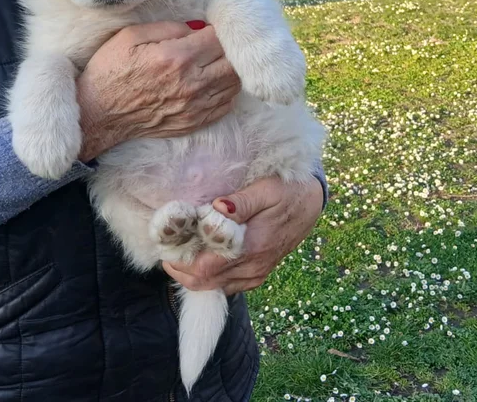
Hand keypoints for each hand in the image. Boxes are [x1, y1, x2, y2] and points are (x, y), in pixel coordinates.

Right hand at [76, 21, 240, 160]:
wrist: (99, 115)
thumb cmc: (111, 71)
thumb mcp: (130, 36)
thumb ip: (169, 27)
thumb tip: (196, 27)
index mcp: (176, 57)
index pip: (218, 38)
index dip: (216, 29)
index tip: (207, 29)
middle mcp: (190, 83)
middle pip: (233, 61)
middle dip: (227, 49)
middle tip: (212, 45)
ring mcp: (195, 106)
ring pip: (234, 83)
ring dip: (228, 69)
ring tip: (212, 62)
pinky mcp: (194, 122)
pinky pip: (226, 104)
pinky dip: (224, 90)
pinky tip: (209, 82)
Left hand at [162, 176, 322, 294]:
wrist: (311, 203)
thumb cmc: (287, 192)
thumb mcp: (266, 190)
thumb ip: (240, 203)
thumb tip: (215, 209)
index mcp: (251, 248)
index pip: (204, 268)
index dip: (179, 260)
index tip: (166, 243)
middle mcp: (252, 268)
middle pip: (202, 283)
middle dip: (179, 268)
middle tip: (168, 246)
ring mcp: (255, 274)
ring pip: (211, 287)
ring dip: (191, 273)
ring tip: (181, 249)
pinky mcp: (256, 275)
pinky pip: (225, 285)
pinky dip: (207, 276)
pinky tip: (201, 256)